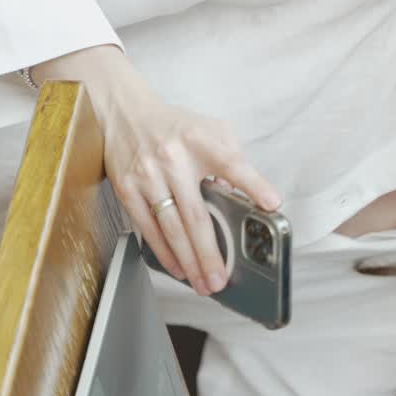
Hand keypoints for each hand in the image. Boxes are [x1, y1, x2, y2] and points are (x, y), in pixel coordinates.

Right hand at [32, 46, 281, 295]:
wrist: (124, 112)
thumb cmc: (174, 127)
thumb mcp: (210, 129)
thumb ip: (231, 157)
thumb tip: (244, 196)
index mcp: (201, 140)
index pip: (233, 164)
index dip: (254, 184)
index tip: (272, 204)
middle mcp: (173, 159)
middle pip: (197, 215)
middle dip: (211, 253)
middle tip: (222, 278)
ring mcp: (148, 176)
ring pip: (172, 228)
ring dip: (189, 261)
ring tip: (203, 282)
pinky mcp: (128, 189)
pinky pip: (148, 228)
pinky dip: (164, 252)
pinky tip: (177, 268)